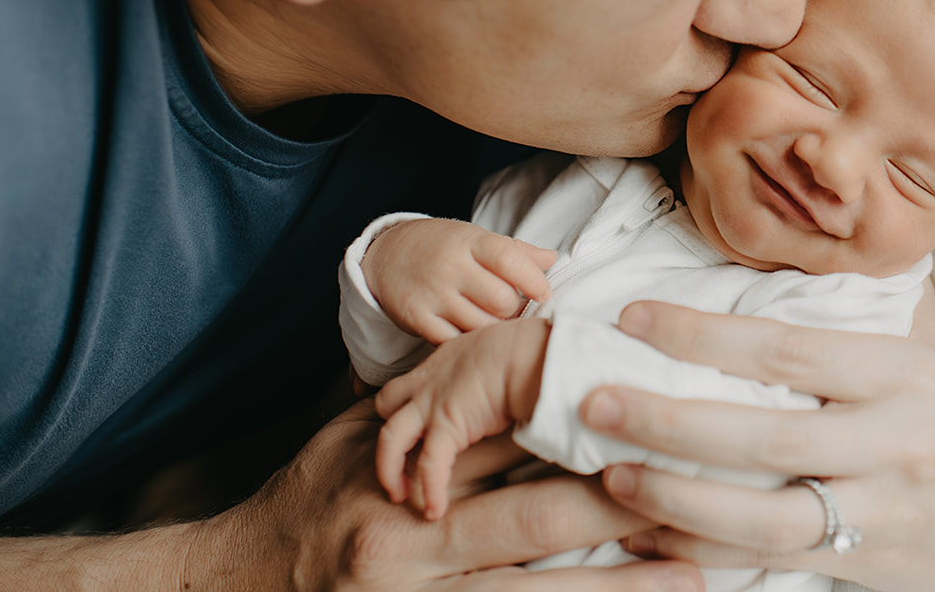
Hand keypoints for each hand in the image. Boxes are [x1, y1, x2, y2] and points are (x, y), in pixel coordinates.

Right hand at [0, 399, 703, 591]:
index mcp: (401, 474)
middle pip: (530, 517)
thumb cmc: (308, 499)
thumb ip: (436, 408)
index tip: (658, 424)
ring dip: (615, 585)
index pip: (508, 444)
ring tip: (691, 573)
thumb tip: (519, 365)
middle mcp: (408, 543)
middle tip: (699, 496)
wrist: (235, 583)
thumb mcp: (358, 439)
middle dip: (618, 506)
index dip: (588, 433)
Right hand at [366, 218, 556, 343]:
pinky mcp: (417, 317)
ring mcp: (432, 294)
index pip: (509, 259)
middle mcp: (450, 267)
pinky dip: (467, 341)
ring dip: (494, 328)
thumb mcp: (476, 239)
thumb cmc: (442, 247)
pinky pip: (453, 341)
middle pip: (501, 300)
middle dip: (514, 309)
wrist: (387, 254)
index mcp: (469, 242)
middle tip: (512, 308)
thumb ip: (515, 251)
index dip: (533, 279)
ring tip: (492, 319)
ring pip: (480, 325)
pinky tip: (469, 330)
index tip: (544, 292)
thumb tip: (552, 259)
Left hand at [376, 317, 551, 517]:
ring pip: (389, 440)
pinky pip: (429, 466)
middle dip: (386, 431)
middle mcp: (428, 383)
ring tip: (399, 495)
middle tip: (393, 461)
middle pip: (385, 405)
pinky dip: (431, 491)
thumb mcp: (497, 350)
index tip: (409, 424)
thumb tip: (510, 383)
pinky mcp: (447, 426)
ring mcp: (432, 404)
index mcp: (441, 363)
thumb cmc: (526, 348)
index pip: (407, 384)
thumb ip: (491, 368)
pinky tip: (435, 511)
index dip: (402, 405)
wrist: (528, 354)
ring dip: (389, 470)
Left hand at [573, 285, 934, 591]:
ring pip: (761, 514)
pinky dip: (706, 550)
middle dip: (668, 420)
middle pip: (762, 436)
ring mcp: (880, 513)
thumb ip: (863, 309)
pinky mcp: (866, 565)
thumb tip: (782, 251)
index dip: (702, 336)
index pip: (787, 350)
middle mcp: (892, 444)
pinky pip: (773, 560)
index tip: (634, 319)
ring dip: (675, 497)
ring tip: (610, 471)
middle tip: (595, 400)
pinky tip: (650, 532)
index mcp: (902, 375)